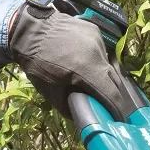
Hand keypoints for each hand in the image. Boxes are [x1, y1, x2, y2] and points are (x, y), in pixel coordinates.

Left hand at [8, 0, 125, 119]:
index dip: (117, 109)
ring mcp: (97, 39)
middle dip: (114, 95)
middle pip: (114, 80)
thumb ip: (69, 106)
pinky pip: (101, 51)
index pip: (111, 94)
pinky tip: (89, 66)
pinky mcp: (94, 30)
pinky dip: (98, 61)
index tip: (120, 120)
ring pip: (108, 64)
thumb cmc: (36, 64)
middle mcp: (97, 53)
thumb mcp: (50, 92)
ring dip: (106, 77)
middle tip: (111, 107)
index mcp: (87, 70)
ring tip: (99, 86)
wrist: (28, 30)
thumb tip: (83, 115)